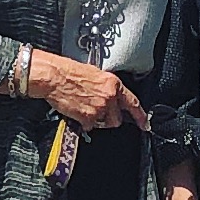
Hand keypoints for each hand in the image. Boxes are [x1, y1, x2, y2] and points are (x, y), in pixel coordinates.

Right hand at [28, 53, 146, 132]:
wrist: (54, 77)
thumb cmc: (69, 72)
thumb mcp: (95, 74)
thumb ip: (107, 88)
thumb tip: (110, 97)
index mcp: (113, 84)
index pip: (133, 103)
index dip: (140, 116)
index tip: (145, 124)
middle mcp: (109, 97)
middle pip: (117, 119)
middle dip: (109, 118)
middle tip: (97, 111)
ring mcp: (99, 109)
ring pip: (104, 124)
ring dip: (97, 121)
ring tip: (85, 108)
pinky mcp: (88, 118)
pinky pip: (90, 127)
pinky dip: (84, 123)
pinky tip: (77, 111)